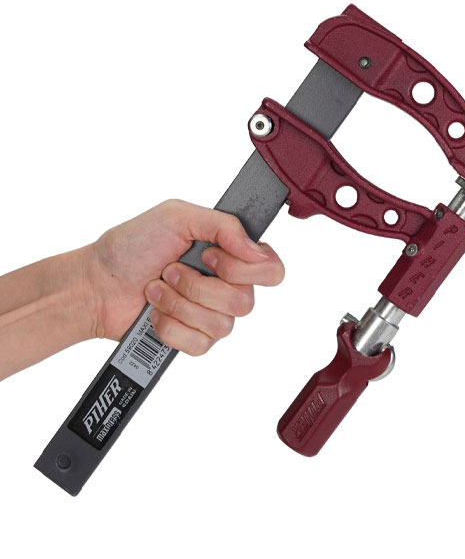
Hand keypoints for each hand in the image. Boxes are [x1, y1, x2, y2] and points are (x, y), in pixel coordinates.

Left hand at [88, 200, 283, 354]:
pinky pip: (202, 344)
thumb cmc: (132, 246)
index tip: (209, 255)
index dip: (245, 268)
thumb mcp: (178, 216)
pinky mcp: (194, 340)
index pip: (271, 269)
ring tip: (157, 289)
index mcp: (230, 254)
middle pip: (246, 301)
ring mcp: (211, 315)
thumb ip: (225, 225)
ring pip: (223, 325)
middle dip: (199, 286)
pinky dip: (172, 326)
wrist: (97, 285)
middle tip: (171, 269)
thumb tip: (256, 250)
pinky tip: (156, 313)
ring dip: (180, 304)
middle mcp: (226, 285)